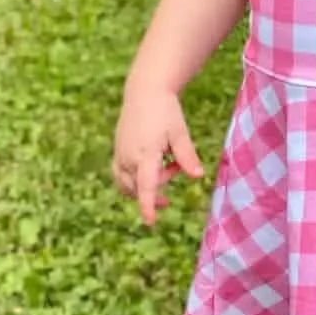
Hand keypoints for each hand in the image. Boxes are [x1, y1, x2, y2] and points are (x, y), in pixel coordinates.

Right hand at [112, 87, 203, 226]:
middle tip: (176, 167)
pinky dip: (135, 179)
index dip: (148, 205)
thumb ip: (187, 157)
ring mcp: (120, 155)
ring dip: (146, 184)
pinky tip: (150, 166)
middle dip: (159, 187)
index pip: (146, 186)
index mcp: (146, 153)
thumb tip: (198, 177)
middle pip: (140, 187)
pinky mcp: (117, 152)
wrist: (144, 92)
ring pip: (128, 184)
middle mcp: (128, 157)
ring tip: (167, 166)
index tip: (150, 222)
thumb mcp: (180, 132)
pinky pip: (121, 176)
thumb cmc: (165, 111)